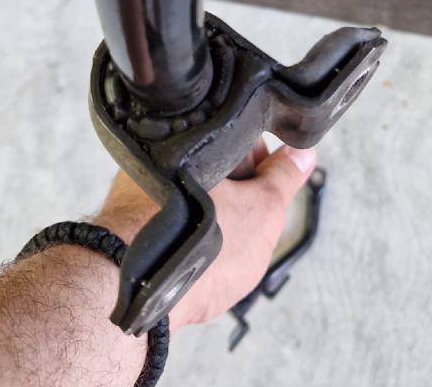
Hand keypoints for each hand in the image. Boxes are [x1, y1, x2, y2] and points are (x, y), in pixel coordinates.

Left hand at [92, 139, 316, 331]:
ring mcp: (142, 186)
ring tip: (220, 247)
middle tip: (249, 225)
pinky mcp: (129, 216)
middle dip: (240, 194)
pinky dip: (186, 233)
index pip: (246, 138)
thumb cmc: (196, 249)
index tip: (273, 188)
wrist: (136, 292)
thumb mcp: (263, 210)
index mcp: (201, 145)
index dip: (267, 165)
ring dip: (213, 216)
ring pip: (195, 194)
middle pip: (219, 167)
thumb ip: (285, 177)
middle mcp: (166, 156)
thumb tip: (302, 152)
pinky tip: (194, 256)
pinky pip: (170, 218)